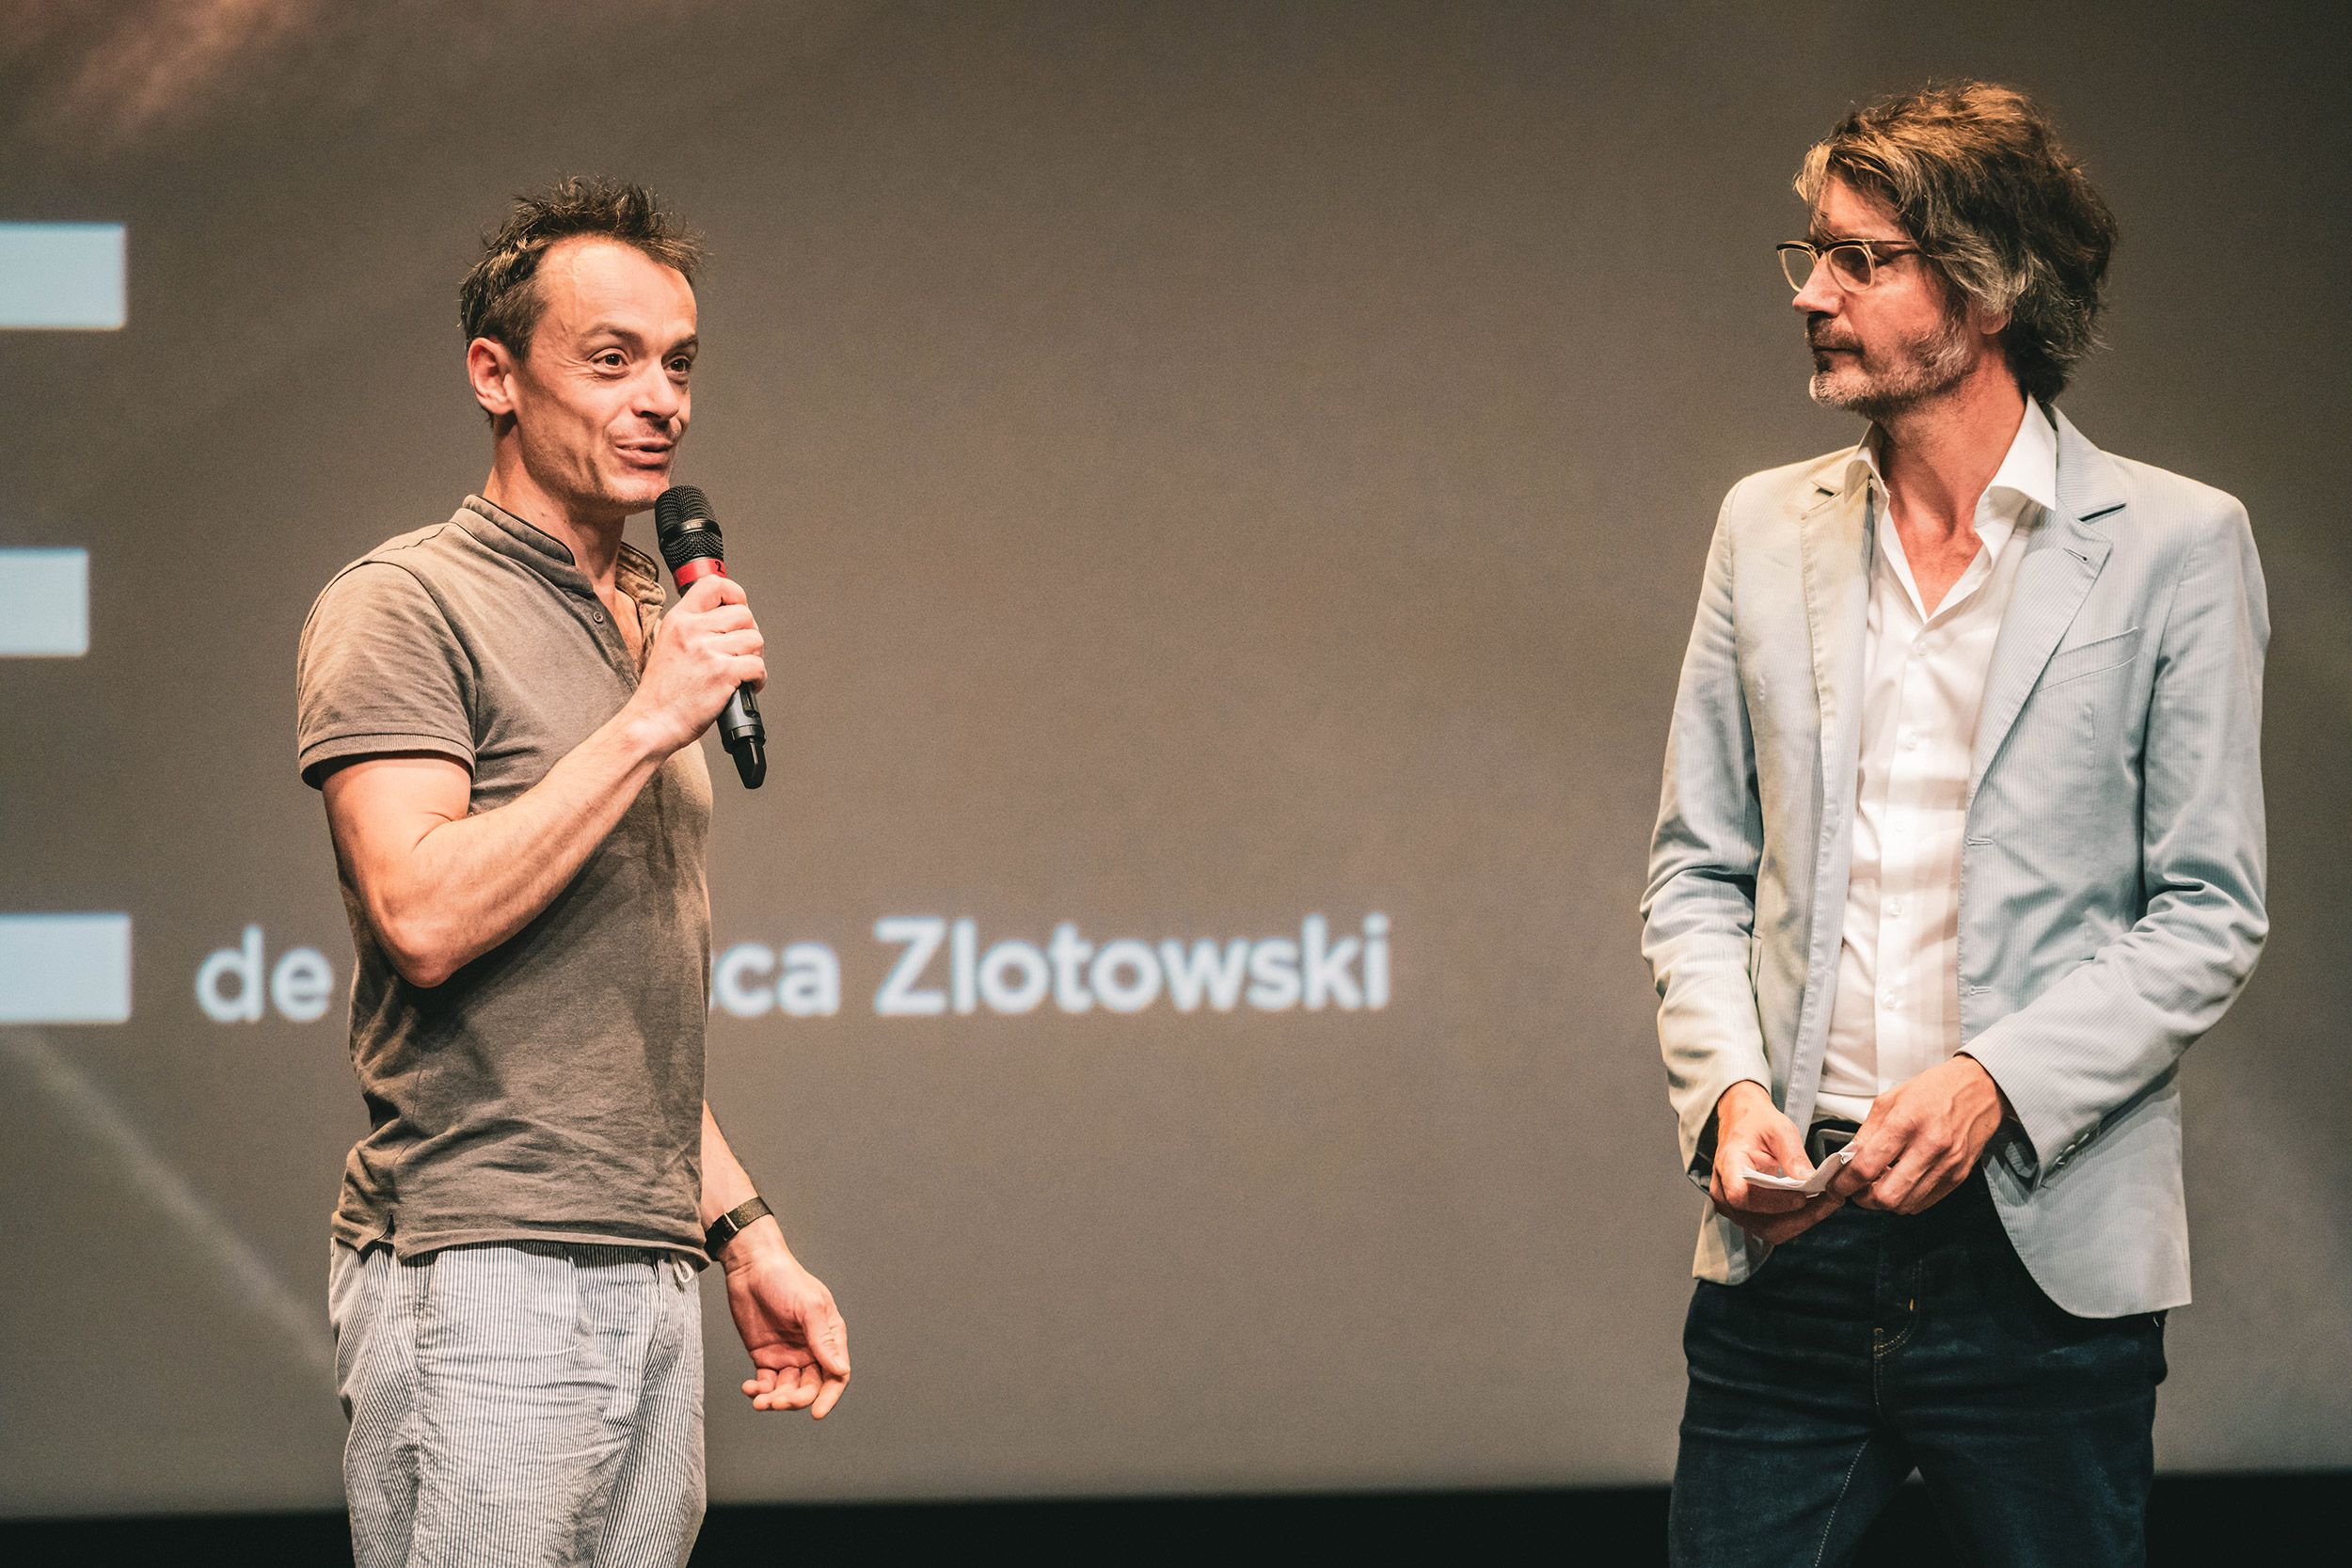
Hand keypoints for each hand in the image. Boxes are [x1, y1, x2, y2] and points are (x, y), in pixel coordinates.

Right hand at [625, 573, 765, 758]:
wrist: (653, 722)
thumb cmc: (663, 692)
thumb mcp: (668, 645)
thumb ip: (694, 628)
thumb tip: (727, 620)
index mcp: (679, 620)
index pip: (714, 584)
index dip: (735, 594)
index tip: (738, 608)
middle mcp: (692, 630)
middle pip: (744, 614)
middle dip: (749, 633)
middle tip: (741, 651)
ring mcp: (708, 651)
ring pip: (755, 639)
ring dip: (755, 657)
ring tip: (741, 671)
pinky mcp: (722, 673)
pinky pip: (758, 666)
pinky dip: (758, 679)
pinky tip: (746, 686)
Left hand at [721, 1222, 849, 1416]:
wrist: (751, 1268)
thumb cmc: (785, 1279)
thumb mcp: (809, 1307)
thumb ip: (823, 1340)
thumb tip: (841, 1370)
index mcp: (829, 1337)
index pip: (837, 1375)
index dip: (829, 1397)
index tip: (816, 1412)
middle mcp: (811, 1350)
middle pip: (810, 1387)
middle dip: (796, 1399)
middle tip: (778, 1401)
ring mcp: (788, 1355)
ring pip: (787, 1390)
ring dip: (775, 1399)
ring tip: (760, 1399)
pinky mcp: (765, 1357)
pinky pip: (766, 1383)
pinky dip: (759, 1391)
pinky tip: (750, 1388)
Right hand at [1708, 1080, 1843, 1244]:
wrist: (1742, 1122)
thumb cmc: (1757, 1123)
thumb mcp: (1779, 1129)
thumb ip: (1793, 1155)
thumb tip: (1810, 1181)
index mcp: (1728, 1163)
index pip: (1742, 1195)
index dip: (1773, 1202)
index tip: (1802, 1197)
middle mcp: (1723, 1190)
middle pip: (1759, 1221)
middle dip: (1798, 1217)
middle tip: (1829, 1201)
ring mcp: (1731, 1206)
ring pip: (1767, 1230)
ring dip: (1800, 1222)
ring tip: (1824, 1204)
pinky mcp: (1744, 1213)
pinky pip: (1770, 1227)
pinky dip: (1794, 1221)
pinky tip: (1811, 1208)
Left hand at [1829, 1055, 2006, 1214]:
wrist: (1980, 1088)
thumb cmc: (1933, 1090)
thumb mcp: (1890, 1100)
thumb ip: (1867, 1132)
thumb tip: (1847, 1159)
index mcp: (1905, 1123)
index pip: (1866, 1167)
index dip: (1844, 1182)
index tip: (1837, 1184)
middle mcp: (1929, 1147)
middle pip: (1886, 1196)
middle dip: (1864, 1198)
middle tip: (1857, 1189)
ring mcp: (1947, 1165)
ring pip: (1905, 1205)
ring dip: (1885, 1201)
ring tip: (1880, 1183)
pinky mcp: (1958, 1176)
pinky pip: (1924, 1203)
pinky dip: (1907, 1199)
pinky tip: (1902, 1182)